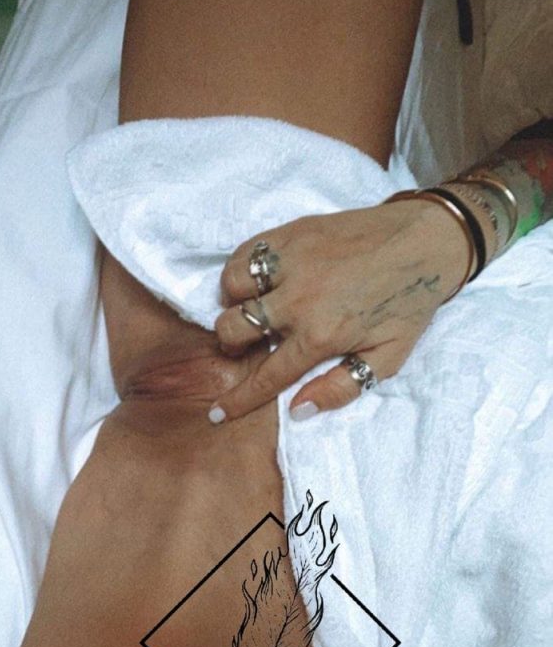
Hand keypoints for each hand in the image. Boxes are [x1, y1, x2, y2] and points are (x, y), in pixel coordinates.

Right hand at [209, 197, 472, 422]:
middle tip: (250, 343)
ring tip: (255, 307)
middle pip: (234, 329)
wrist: (427, 241)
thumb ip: (341, 387)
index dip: (238, 400)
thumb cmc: (409, 302)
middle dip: (233, 344)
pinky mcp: (291, 232)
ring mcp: (291, 262)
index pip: (267, 376)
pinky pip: (243, 253)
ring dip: (235, 304)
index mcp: (322, 335)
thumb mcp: (388, 358)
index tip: (217, 414)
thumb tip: (298, 410)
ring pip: (231, 288)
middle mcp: (298, 300)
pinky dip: (241, 270)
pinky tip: (258, 279)